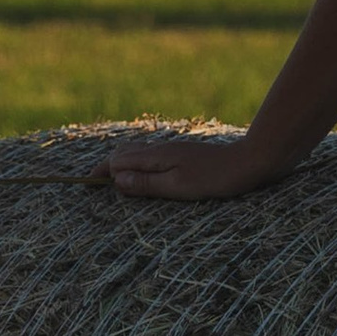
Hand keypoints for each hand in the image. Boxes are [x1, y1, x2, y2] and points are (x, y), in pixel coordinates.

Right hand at [85, 128, 290, 202]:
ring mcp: (174, 149)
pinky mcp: (186, 154)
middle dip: (108, 167)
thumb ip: (146, 184)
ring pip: (139, 152)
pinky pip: (153, 155)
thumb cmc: (216, 178)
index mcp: (156, 156)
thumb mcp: (178, 187)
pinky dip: (140, 164)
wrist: (251, 161)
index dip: (100, 173)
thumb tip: (116, 180)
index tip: (85, 184)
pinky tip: (147, 174)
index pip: (117, 160)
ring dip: (124, 165)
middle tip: (96, 186)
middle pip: (125, 153)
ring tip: (115, 181)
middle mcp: (162, 148)